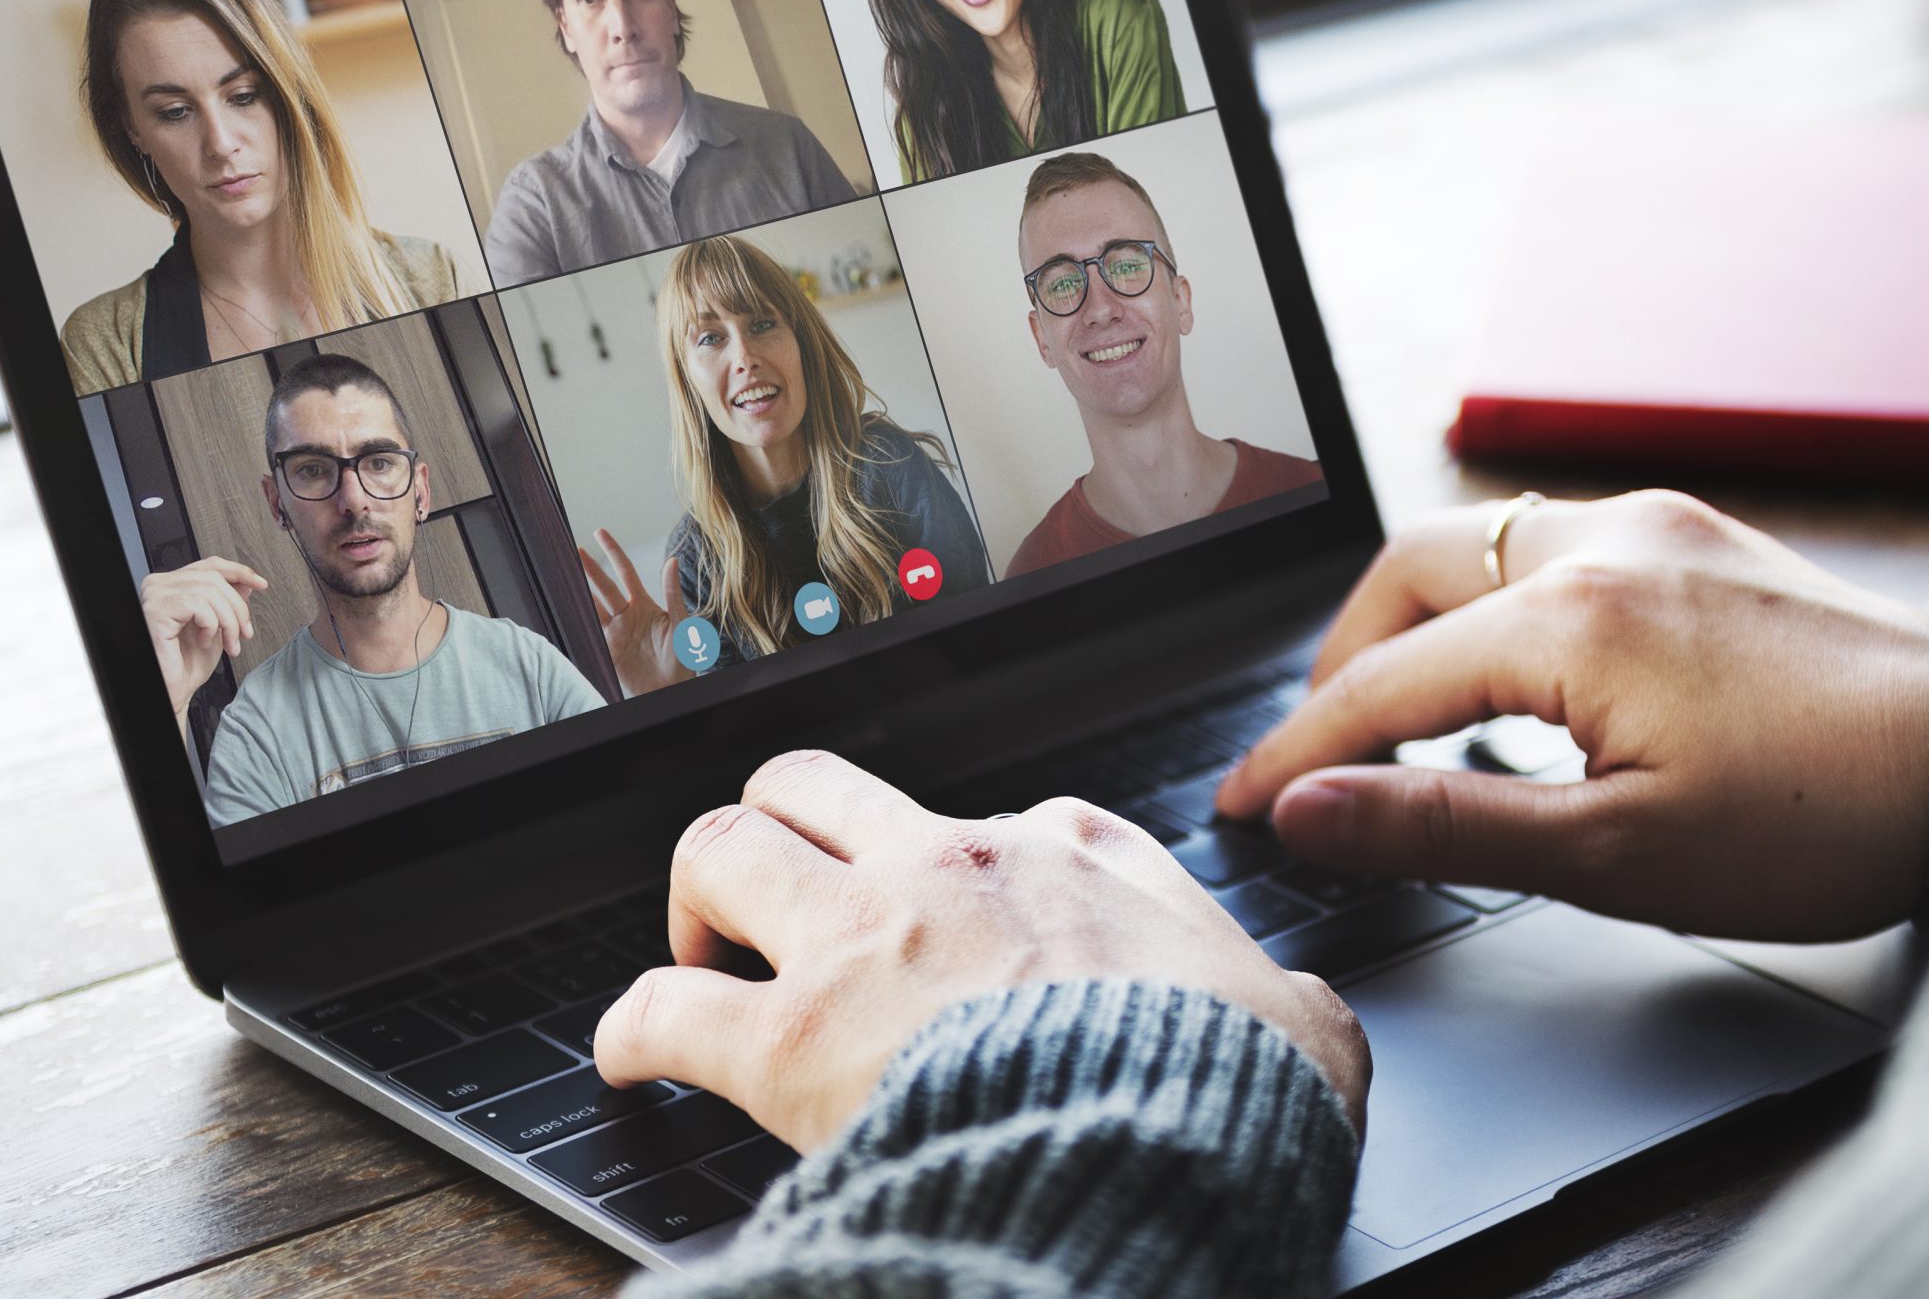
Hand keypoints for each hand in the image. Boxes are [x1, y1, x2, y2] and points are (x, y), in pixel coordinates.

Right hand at [139, 557, 266, 724]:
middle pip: (214, 578)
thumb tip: (246, 582)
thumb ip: (227, 601)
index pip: (209, 565)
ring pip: (210, 591)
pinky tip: (204, 642)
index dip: (238, 572)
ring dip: (229, 621)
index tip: (260, 584)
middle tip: (245, 633)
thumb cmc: (187, 664)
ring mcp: (155, 595)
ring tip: (229, 643)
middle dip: (237, 607)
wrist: (174, 690)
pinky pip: (198, 604)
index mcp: (171, 585)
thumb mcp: (217, 626)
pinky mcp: (156, 609)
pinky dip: (211, 625)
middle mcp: (158, 585)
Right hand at [579, 529, 691, 695]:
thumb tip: (672, 561)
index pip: (625, 571)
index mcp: (645, 604)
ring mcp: (616, 632)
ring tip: (565, 574)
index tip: (600, 533)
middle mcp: (627, 615)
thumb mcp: (682, 622)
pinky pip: (590, 630)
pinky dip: (579, 618)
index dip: (613, 551)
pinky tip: (569, 606)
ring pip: (593, 605)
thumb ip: (673, 593)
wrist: (671, 688)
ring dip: (580, 590)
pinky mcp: (608, 649)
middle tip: (574, 551)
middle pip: (604, 586)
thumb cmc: (683, 657)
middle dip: (590, 568)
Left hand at [594, 750, 1369, 1150]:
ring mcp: (863, 939)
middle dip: (779, 827)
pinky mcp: (793, 1036)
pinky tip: (629, 1055)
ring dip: (696, 896)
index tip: (946, 924)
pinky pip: (665, 1006)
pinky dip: (632, 1026)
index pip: (983, 820)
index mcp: (1072, 853)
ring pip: (723, 845)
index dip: (949, 871)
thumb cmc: (1233, 1085)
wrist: (1170, 1145)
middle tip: (775, 898)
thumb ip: (1281, 998)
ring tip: (697, 948)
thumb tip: (1299, 1020)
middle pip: (813, 784)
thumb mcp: (1298, 1017)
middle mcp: (951, 865)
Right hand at [1214, 491, 1928, 941]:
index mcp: (1570, 615)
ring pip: (1480, 545)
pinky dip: (1496, 605)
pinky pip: (1553, 546)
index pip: (1382, 682)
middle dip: (1344, 658)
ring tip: (1406, 720)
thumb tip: (1312, 812)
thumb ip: (1445, 822)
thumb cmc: (1825, 819)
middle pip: (1410, 572)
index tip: (1244, 805)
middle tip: (1320, 752)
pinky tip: (1516, 678)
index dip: (1300, 751)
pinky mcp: (1700, 538)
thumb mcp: (1617, 855)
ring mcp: (1657, 527)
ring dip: (1421, 623)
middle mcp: (1603, 540)